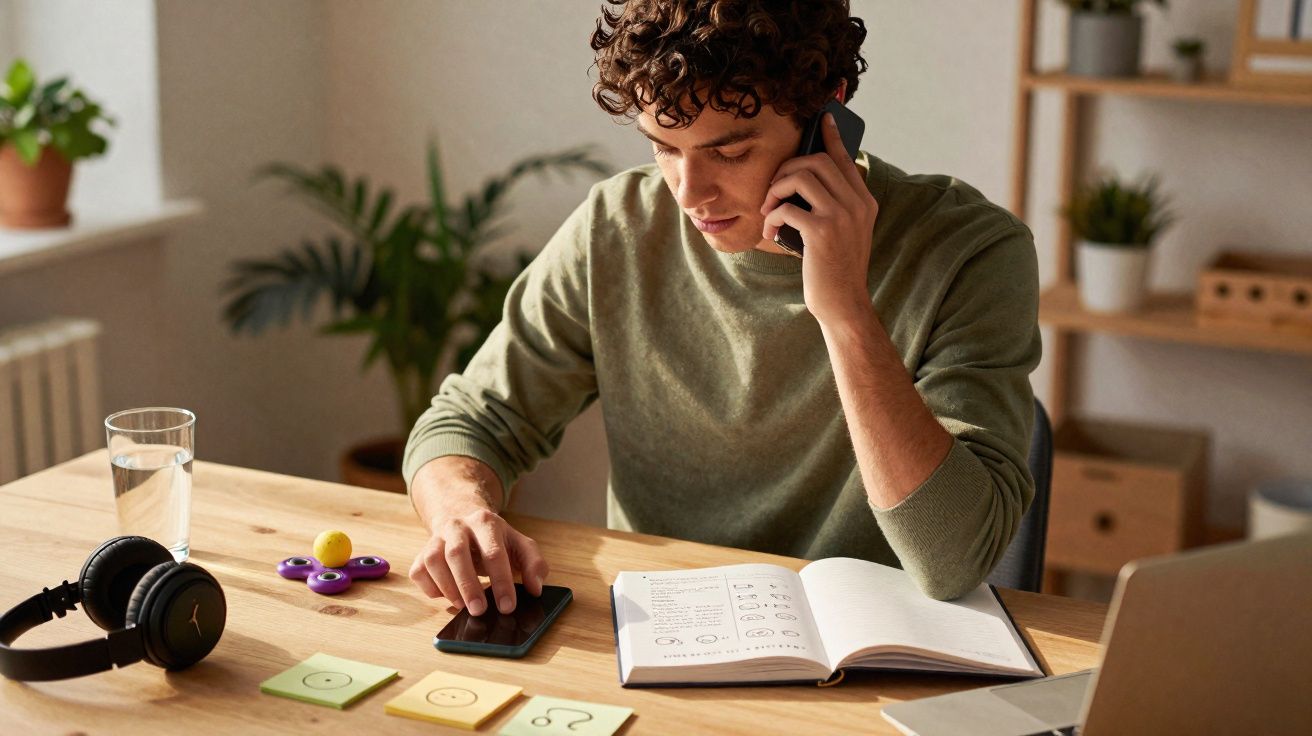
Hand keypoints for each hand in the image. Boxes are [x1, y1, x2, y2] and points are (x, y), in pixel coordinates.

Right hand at [408, 506, 548, 615]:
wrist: (462, 517)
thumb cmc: (494, 539)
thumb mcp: (520, 544)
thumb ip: (534, 563)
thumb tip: (535, 589)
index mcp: (486, 523)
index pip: (494, 553)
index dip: (501, 582)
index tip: (507, 607)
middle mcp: (457, 526)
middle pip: (457, 554)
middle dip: (468, 586)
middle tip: (480, 612)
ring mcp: (436, 538)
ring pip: (433, 560)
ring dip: (447, 587)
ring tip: (463, 606)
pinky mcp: (421, 553)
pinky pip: (418, 571)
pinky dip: (430, 588)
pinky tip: (446, 596)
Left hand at [759, 111, 879, 325]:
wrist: (844, 304)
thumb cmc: (835, 268)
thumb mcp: (843, 232)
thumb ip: (835, 205)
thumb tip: (806, 178)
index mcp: (864, 202)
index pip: (845, 159)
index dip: (832, 137)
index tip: (823, 117)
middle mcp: (857, 204)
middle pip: (817, 161)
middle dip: (786, 170)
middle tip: (773, 191)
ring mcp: (841, 217)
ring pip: (801, 177)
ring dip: (776, 190)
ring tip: (769, 210)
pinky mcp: (822, 232)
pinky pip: (787, 208)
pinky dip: (772, 217)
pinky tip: (771, 232)